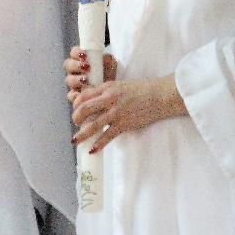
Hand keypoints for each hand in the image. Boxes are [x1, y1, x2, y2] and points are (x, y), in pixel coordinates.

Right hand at [64, 46, 116, 102]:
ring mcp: (74, 83)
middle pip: (68, 65)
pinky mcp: (75, 94)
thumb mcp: (110, 64)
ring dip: (75, 79)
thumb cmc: (108, 71)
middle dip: (75, 65)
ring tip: (85, 80)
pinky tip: (78, 95)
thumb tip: (106, 58)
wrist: (113, 86)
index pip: (73, 52)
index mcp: (79, 59)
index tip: (84, 55)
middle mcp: (74, 70)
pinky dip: (73, 95)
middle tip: (86, 67)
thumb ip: (108, 59)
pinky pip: (70, 95)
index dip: (76, 53)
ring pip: (68, 80)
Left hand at [71, 74, 187, 152]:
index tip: (75, 110)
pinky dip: (98, 144)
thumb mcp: (119, 85)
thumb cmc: (141, 89)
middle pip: (83, 109)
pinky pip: (107, 136)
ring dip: (82, 134)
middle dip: (76, 118)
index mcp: (106, 88)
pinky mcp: (124, 124)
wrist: (159, 95)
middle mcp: (108, 99)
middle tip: (76, 124)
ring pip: (93, 124)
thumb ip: (106, 91)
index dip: (75, 104)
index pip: (83, 95)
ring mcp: (116, 112)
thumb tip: (93, 100)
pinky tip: (92, 149)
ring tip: (75, 140)